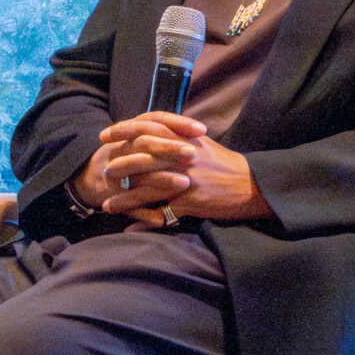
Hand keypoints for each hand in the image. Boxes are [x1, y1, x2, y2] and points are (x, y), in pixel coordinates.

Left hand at [80, 113, 274, 226]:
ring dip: (125, 198)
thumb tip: (153, 130)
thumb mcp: (201, 144)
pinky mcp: (191, 201)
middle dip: (120, 165)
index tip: (104, 135)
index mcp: (184, 139)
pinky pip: (162, 213)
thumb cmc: (224, 165)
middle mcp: (183, 156)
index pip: (148, 126)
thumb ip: (177, 136)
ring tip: (107, 205)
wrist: (250, 185)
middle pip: (142, 157)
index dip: (123, 130)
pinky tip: (129, 228)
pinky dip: (144, 222)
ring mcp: (186, 179)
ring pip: (146, 188)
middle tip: (104, 171)